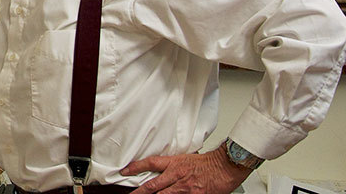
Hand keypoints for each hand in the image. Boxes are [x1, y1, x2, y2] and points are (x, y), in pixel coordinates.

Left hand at [123, 145, 252, 193]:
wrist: (225, 166)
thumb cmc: (208, 163)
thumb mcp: (186, 158)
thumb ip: (174, 165)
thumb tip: (164, 168)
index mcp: (174, 163)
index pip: (150, 163)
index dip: (135, 167)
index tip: (125, 170)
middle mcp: (177, 176)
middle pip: (153, 185)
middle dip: (139, 192)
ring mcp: (184, 188)